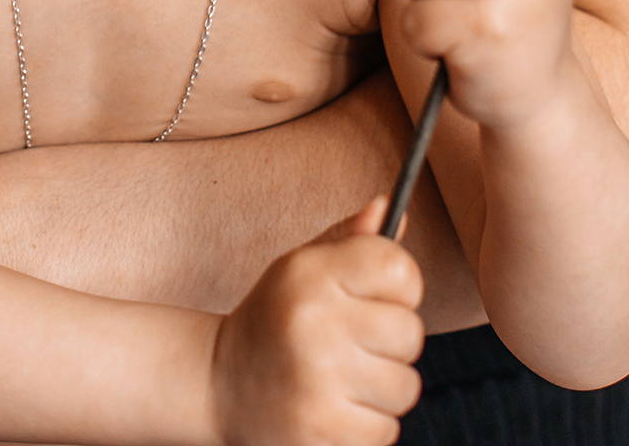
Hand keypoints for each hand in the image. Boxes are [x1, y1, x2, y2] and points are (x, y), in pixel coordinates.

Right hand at [210, 200, 423, 445]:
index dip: (401, 286)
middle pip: (411, 333)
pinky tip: (332, 408)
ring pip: (405, 387)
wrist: (217, 385)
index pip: (399, 269)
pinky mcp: (322, 429)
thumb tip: (391, 205)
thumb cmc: (275, 319)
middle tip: (353, 344)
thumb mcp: (302, 268)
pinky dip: (366, 426)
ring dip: (382, 389)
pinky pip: (386, 430)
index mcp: (309, 274)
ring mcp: (318, 380)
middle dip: (391, 343)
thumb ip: (351, 240)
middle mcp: (314, 322)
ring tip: (341, 379)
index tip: (378, 298)